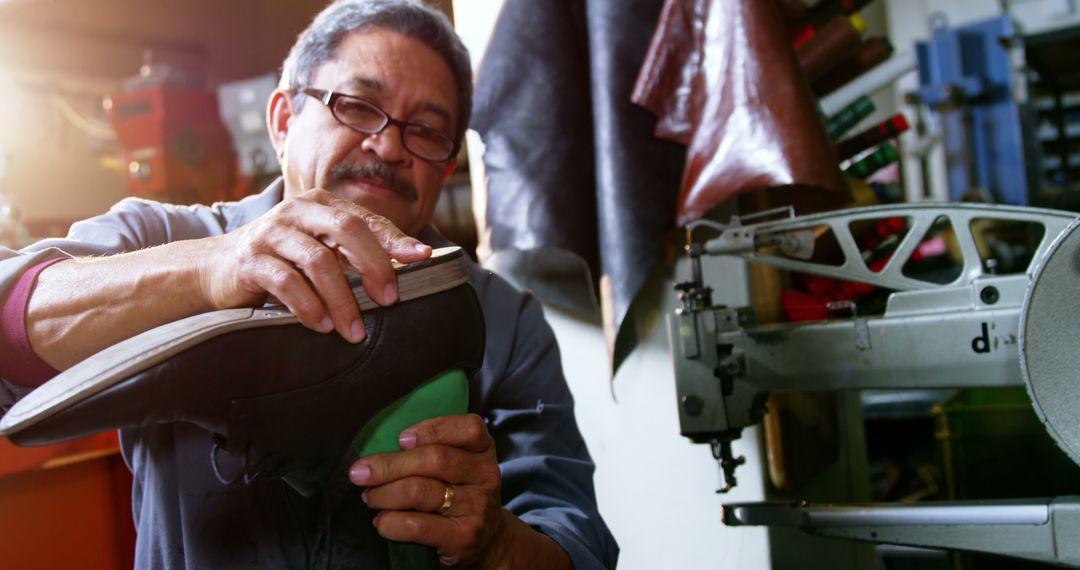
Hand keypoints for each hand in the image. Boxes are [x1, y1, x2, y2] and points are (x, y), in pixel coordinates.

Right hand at [196, 188, 430, 341]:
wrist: (216, 269)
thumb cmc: (281, 260)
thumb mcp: (319, 248)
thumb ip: (354, 252)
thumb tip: (405, 266)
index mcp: (320, 204)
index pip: (365, 219)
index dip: (395, 239)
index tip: (422, 258)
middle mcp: (298, 211)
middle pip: (346, 230)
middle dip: (373, 266)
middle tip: (388, 300)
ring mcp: (272, 233)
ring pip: (318, 261)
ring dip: (341, 300)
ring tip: (353, 330)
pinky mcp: (250, 260)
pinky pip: (286, 283)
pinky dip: (308, 307)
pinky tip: (321, 326)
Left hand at [349, 414, 570, 568]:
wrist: (487, 542)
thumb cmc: (459, 496)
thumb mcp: (458, 466)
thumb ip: (432, 450)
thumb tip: (378, 452)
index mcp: (483, 450)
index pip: (469, 428)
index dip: (432, 429)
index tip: (401, 439)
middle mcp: (485, 475)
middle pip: (435, 459)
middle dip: (389, 465)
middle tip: (360, 472)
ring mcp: (476, 507)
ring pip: (420, 491)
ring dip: (384, 494)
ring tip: (370, 498)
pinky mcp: (463, 536)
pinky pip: (417, 524)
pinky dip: (390, 522)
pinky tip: (382, 522)